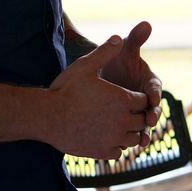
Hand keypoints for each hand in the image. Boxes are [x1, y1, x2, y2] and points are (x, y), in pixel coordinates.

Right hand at [46, 34, 154, 158]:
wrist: (46, 116)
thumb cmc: (65, 89)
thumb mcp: (85, 65)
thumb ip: (105, 52)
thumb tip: (118, 38)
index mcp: (123, 99)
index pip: (145, 100)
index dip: (139, 98)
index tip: (129, 96)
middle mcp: (122, 121)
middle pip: (143, 120)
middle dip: (137, 115)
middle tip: (125, 110)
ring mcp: (113, 138)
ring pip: (134, 138)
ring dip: (130, 131)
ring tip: (118, 124)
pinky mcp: (102, 152)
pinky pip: (119, 152)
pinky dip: (117, 145)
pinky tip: (107, 136)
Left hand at [98, 21, 161, 145]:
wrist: (101, 76)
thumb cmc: (116, 59)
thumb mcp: (125, 49)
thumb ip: (136, 38)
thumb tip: (146, 23)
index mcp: (150, 82)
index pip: (155, 89)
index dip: (156, 95)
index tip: (154, 100)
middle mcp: (147, 99)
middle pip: (153, 110)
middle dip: (152, 117)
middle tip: (149, 121)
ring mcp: (138, 112)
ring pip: (144, 126)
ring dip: (145, 134)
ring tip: (142, 141)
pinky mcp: (129, 122)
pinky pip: (132, 133)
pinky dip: (132, 140)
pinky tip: (127, 148)